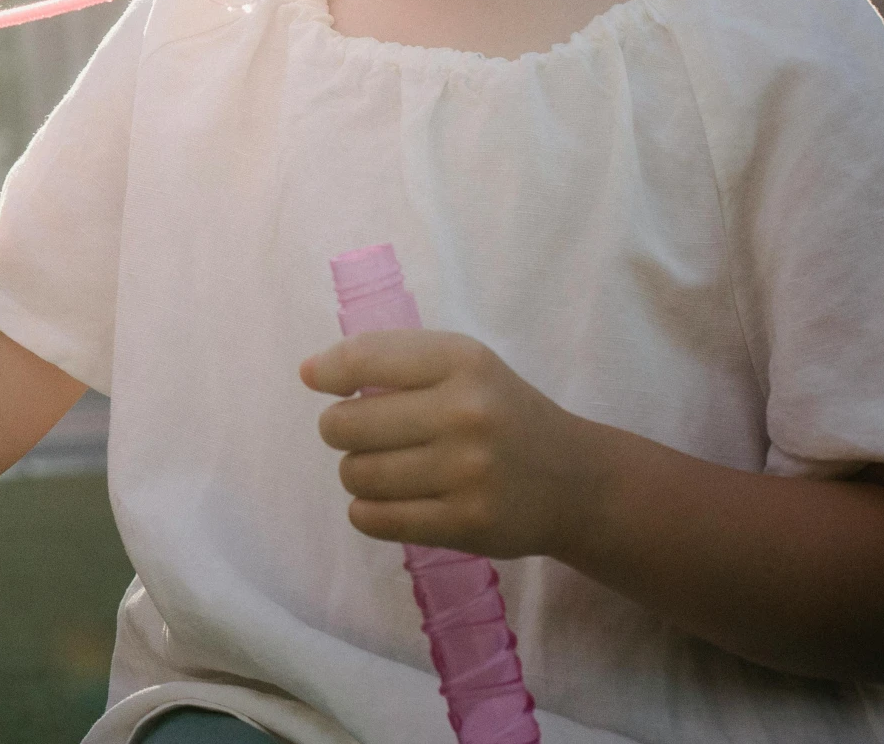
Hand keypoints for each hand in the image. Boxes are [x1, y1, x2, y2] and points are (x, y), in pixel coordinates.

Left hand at [301, 329, 608, 560]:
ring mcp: (467, 473)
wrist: (573, 482)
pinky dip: (366, 511)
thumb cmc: (500, 412)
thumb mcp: (462, 365)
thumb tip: (309, 372)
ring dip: (356, 472)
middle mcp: (466, 413)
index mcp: (463, 361)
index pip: (364, 359)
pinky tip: (389, 500)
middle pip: (346, 424)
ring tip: (384, 468)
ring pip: (356, 473)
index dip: (328, 372)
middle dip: (340, 429)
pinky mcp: (465, 524)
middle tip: (364, 434)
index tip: (317, 380)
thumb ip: (391, 359)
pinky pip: (372, 519)